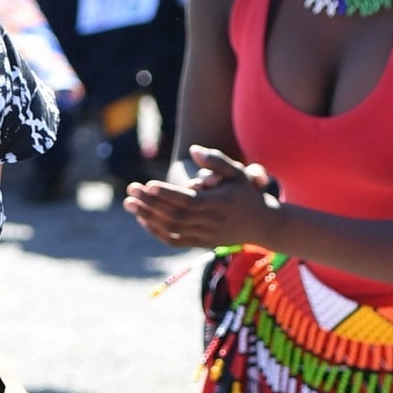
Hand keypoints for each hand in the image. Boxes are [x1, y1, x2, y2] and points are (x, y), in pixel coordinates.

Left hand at [123, 146, 275, 247]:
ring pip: (172, 229)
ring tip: (129, 204)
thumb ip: (216, 160)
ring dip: (148, 217)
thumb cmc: (248, 193)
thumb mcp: (238, 172)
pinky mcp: (201, 243)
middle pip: (175, 215)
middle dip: (150, 204)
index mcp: (218, 203)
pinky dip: (157, 232)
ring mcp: (205, 235)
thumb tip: (194, 149)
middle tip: (129, 191)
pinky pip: (175, 241)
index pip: (187, 200)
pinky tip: (143, 220)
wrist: (263, 225)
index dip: (166, 194)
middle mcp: (210, 222)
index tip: (147, 184)